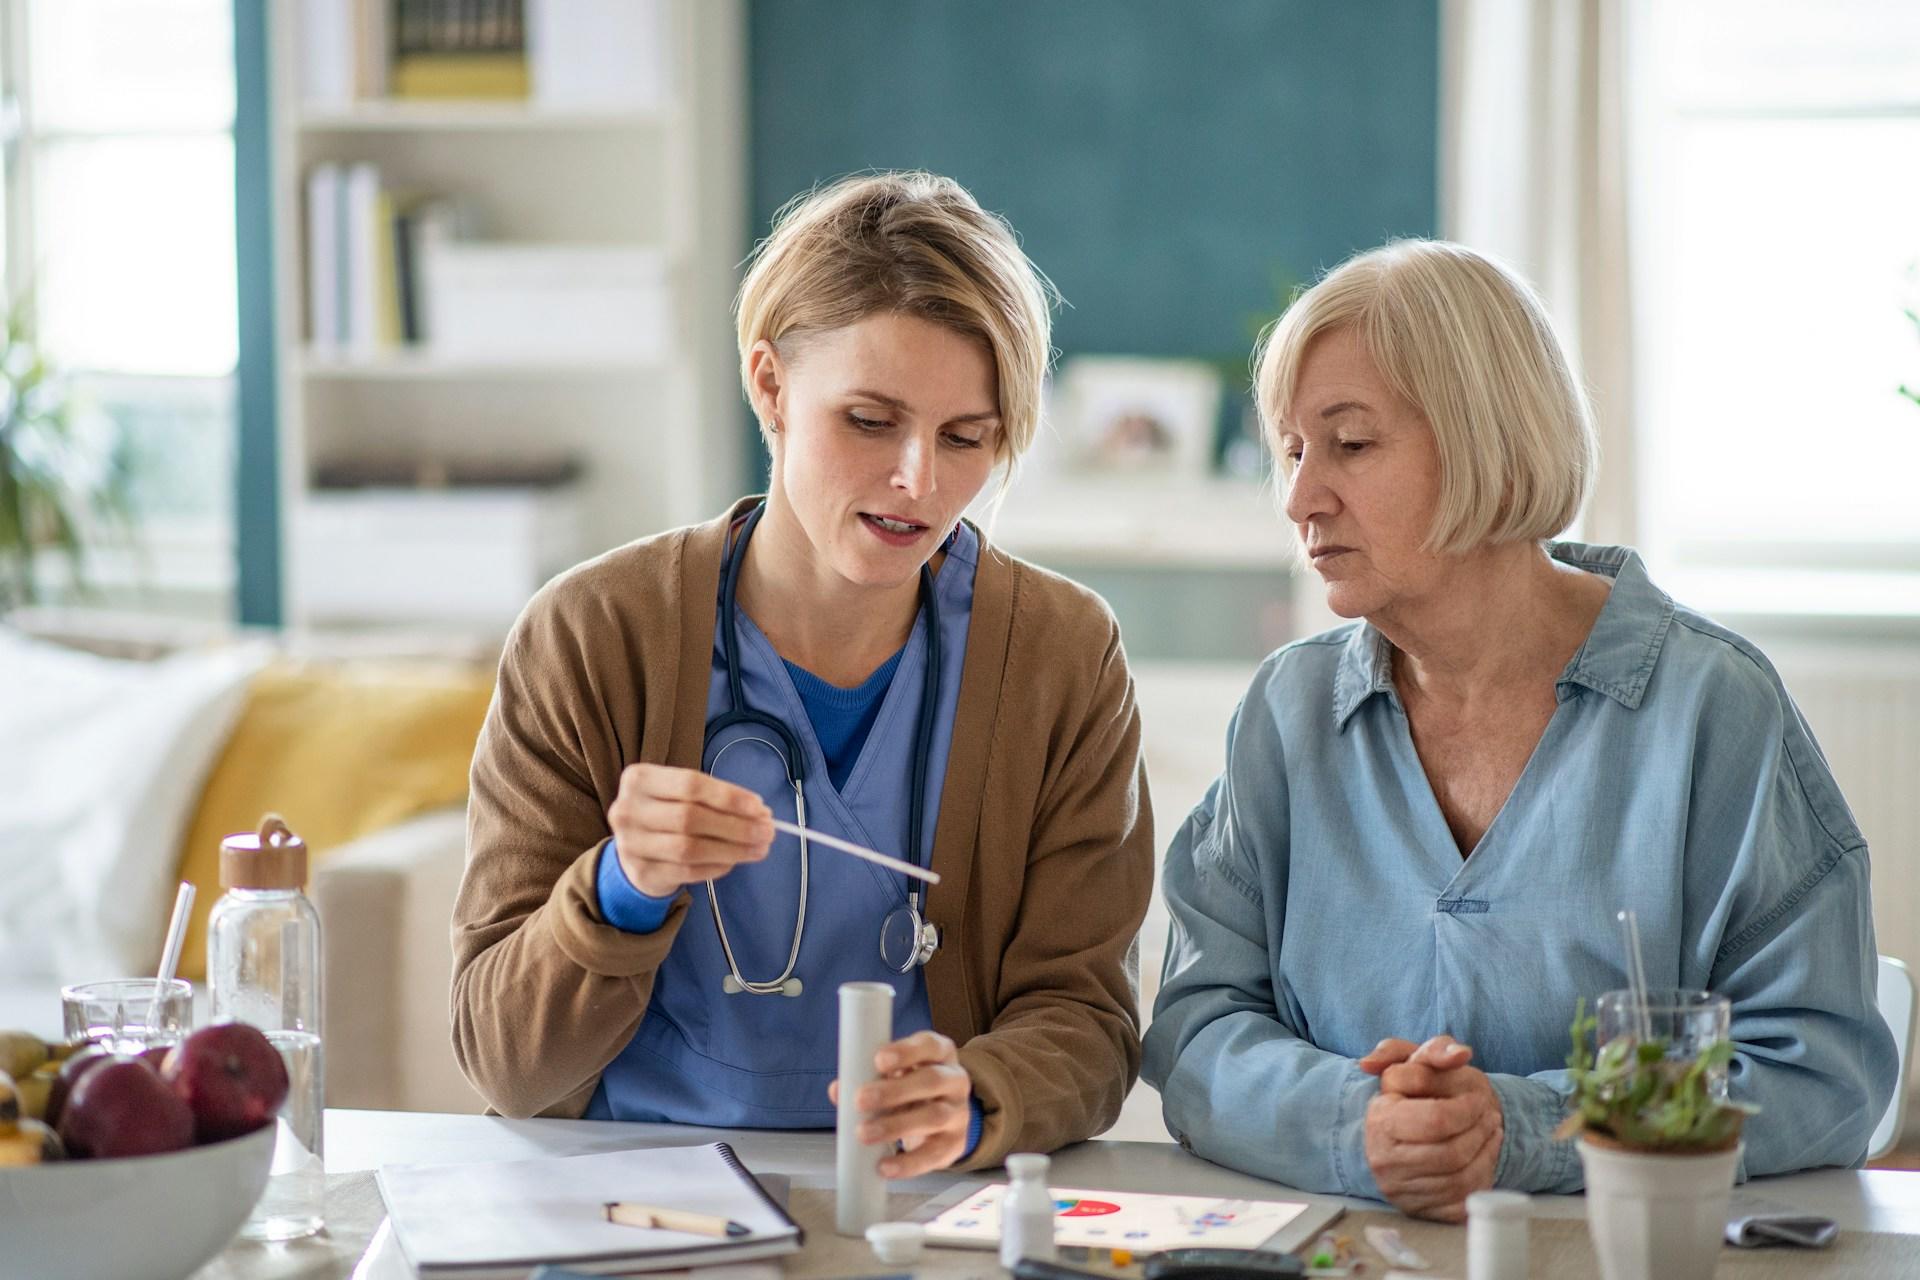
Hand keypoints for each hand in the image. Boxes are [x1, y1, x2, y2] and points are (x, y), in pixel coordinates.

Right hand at [606, 764, 773, 897]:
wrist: (631, 849)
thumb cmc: (665, 812)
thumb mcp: (680, 794)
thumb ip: (715, 799)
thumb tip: (759, 813)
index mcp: (639, 779)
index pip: (690, 784)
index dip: (728, 796)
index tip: (759, 806)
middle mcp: (628, 809)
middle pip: (691, 817)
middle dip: (736, 825)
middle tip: (767, 831)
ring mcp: (630, 844)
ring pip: (690, 848)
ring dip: (732, 849)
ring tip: (759, 848)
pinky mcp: (641, 873)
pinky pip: (687, 872)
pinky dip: (716, 867)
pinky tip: (733, 862)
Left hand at [828, 1031, 972, 1177]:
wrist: (942, 1121)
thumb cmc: (911, 1090)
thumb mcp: (894, 1076)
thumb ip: (866, 1078)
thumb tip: (838, 1090)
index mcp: (940, 1054)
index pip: (929, 1045)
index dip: (906, 1051)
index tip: (878, 1060)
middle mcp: (955, 1080)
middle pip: (932, 1080)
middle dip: (894, 1091)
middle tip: (860, 1100)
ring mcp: (959, 1113)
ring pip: (934, 1117)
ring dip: (895, 1126)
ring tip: (864, 1133)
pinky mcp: (955, 1144)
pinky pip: (934, 1154)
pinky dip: (908, 1163)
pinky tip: (885, 1166)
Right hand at [1360, 1035, 1502, 1222]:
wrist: (1397, 1131)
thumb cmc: (1413, 1092)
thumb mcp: (1416, 1060)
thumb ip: (1435, 1050)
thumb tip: (1460, 1055)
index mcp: (1381, 1120)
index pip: (1437, 1120)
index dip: (1468, 1108)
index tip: (1478, 1098)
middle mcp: (1385, 1160)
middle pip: (1452, 1153)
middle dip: (1480, 1132)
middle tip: (1490, 1115)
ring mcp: (1402, 1190)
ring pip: (1460, 1179)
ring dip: (1487, 1153)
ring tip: (1492, 1132)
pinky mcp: (1421, 1210)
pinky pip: (1462, 1202)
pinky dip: (1482, 1178)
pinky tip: (1484, 1157)